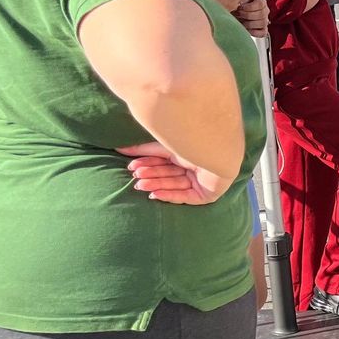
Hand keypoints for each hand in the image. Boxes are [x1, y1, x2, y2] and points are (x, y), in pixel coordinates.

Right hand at [118, 142, 232, 205]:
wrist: (219, 147)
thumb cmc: (194, 141)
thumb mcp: (166, 146)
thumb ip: (144, 150)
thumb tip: (119, 148)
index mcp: (187, 156)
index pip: (165, 162)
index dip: (149, 164)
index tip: (132, 166)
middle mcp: (195, 169)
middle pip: (169, 174)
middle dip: (152, 176)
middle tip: (135, 177)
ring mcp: (201, 182)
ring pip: (175, 184)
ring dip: (157, 185)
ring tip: (140, 185)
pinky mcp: (206, 194)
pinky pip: (186, 196)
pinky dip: (170, 195)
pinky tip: (155, 195)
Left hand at [235, 0, 268, 36]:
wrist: (232, 15)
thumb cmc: (235, 6)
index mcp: (261, 2)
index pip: (261, 4)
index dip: (249, 7)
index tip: (240, 7)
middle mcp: (265, 11)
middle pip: (262, 14)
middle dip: (248, 15)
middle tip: (239, 15)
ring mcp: (264, 21)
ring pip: (263, 23)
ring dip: (249, 24)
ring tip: (241, 22)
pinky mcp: (263, 30)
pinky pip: (263, 32)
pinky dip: (254, 32)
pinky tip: (246, 29)